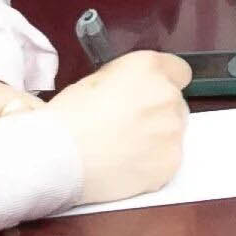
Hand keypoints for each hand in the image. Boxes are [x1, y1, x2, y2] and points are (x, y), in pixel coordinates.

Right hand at [47, 50, 190, 203]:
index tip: (147, 95)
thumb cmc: (66, 118)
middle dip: (155, 113)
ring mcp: (172, 131)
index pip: (178, 71)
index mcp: (148, 68)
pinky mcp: (171, 162)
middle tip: (126, 127)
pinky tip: (124, 167)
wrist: (57, 158)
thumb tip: (130, 91)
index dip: (161, 84)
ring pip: (172, 133)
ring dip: (155, 139)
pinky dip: (151, 164)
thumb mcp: (93, 81)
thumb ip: (124, 81)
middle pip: (174, 104)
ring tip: (120, 150)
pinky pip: (167, 160)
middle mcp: (167, 95)